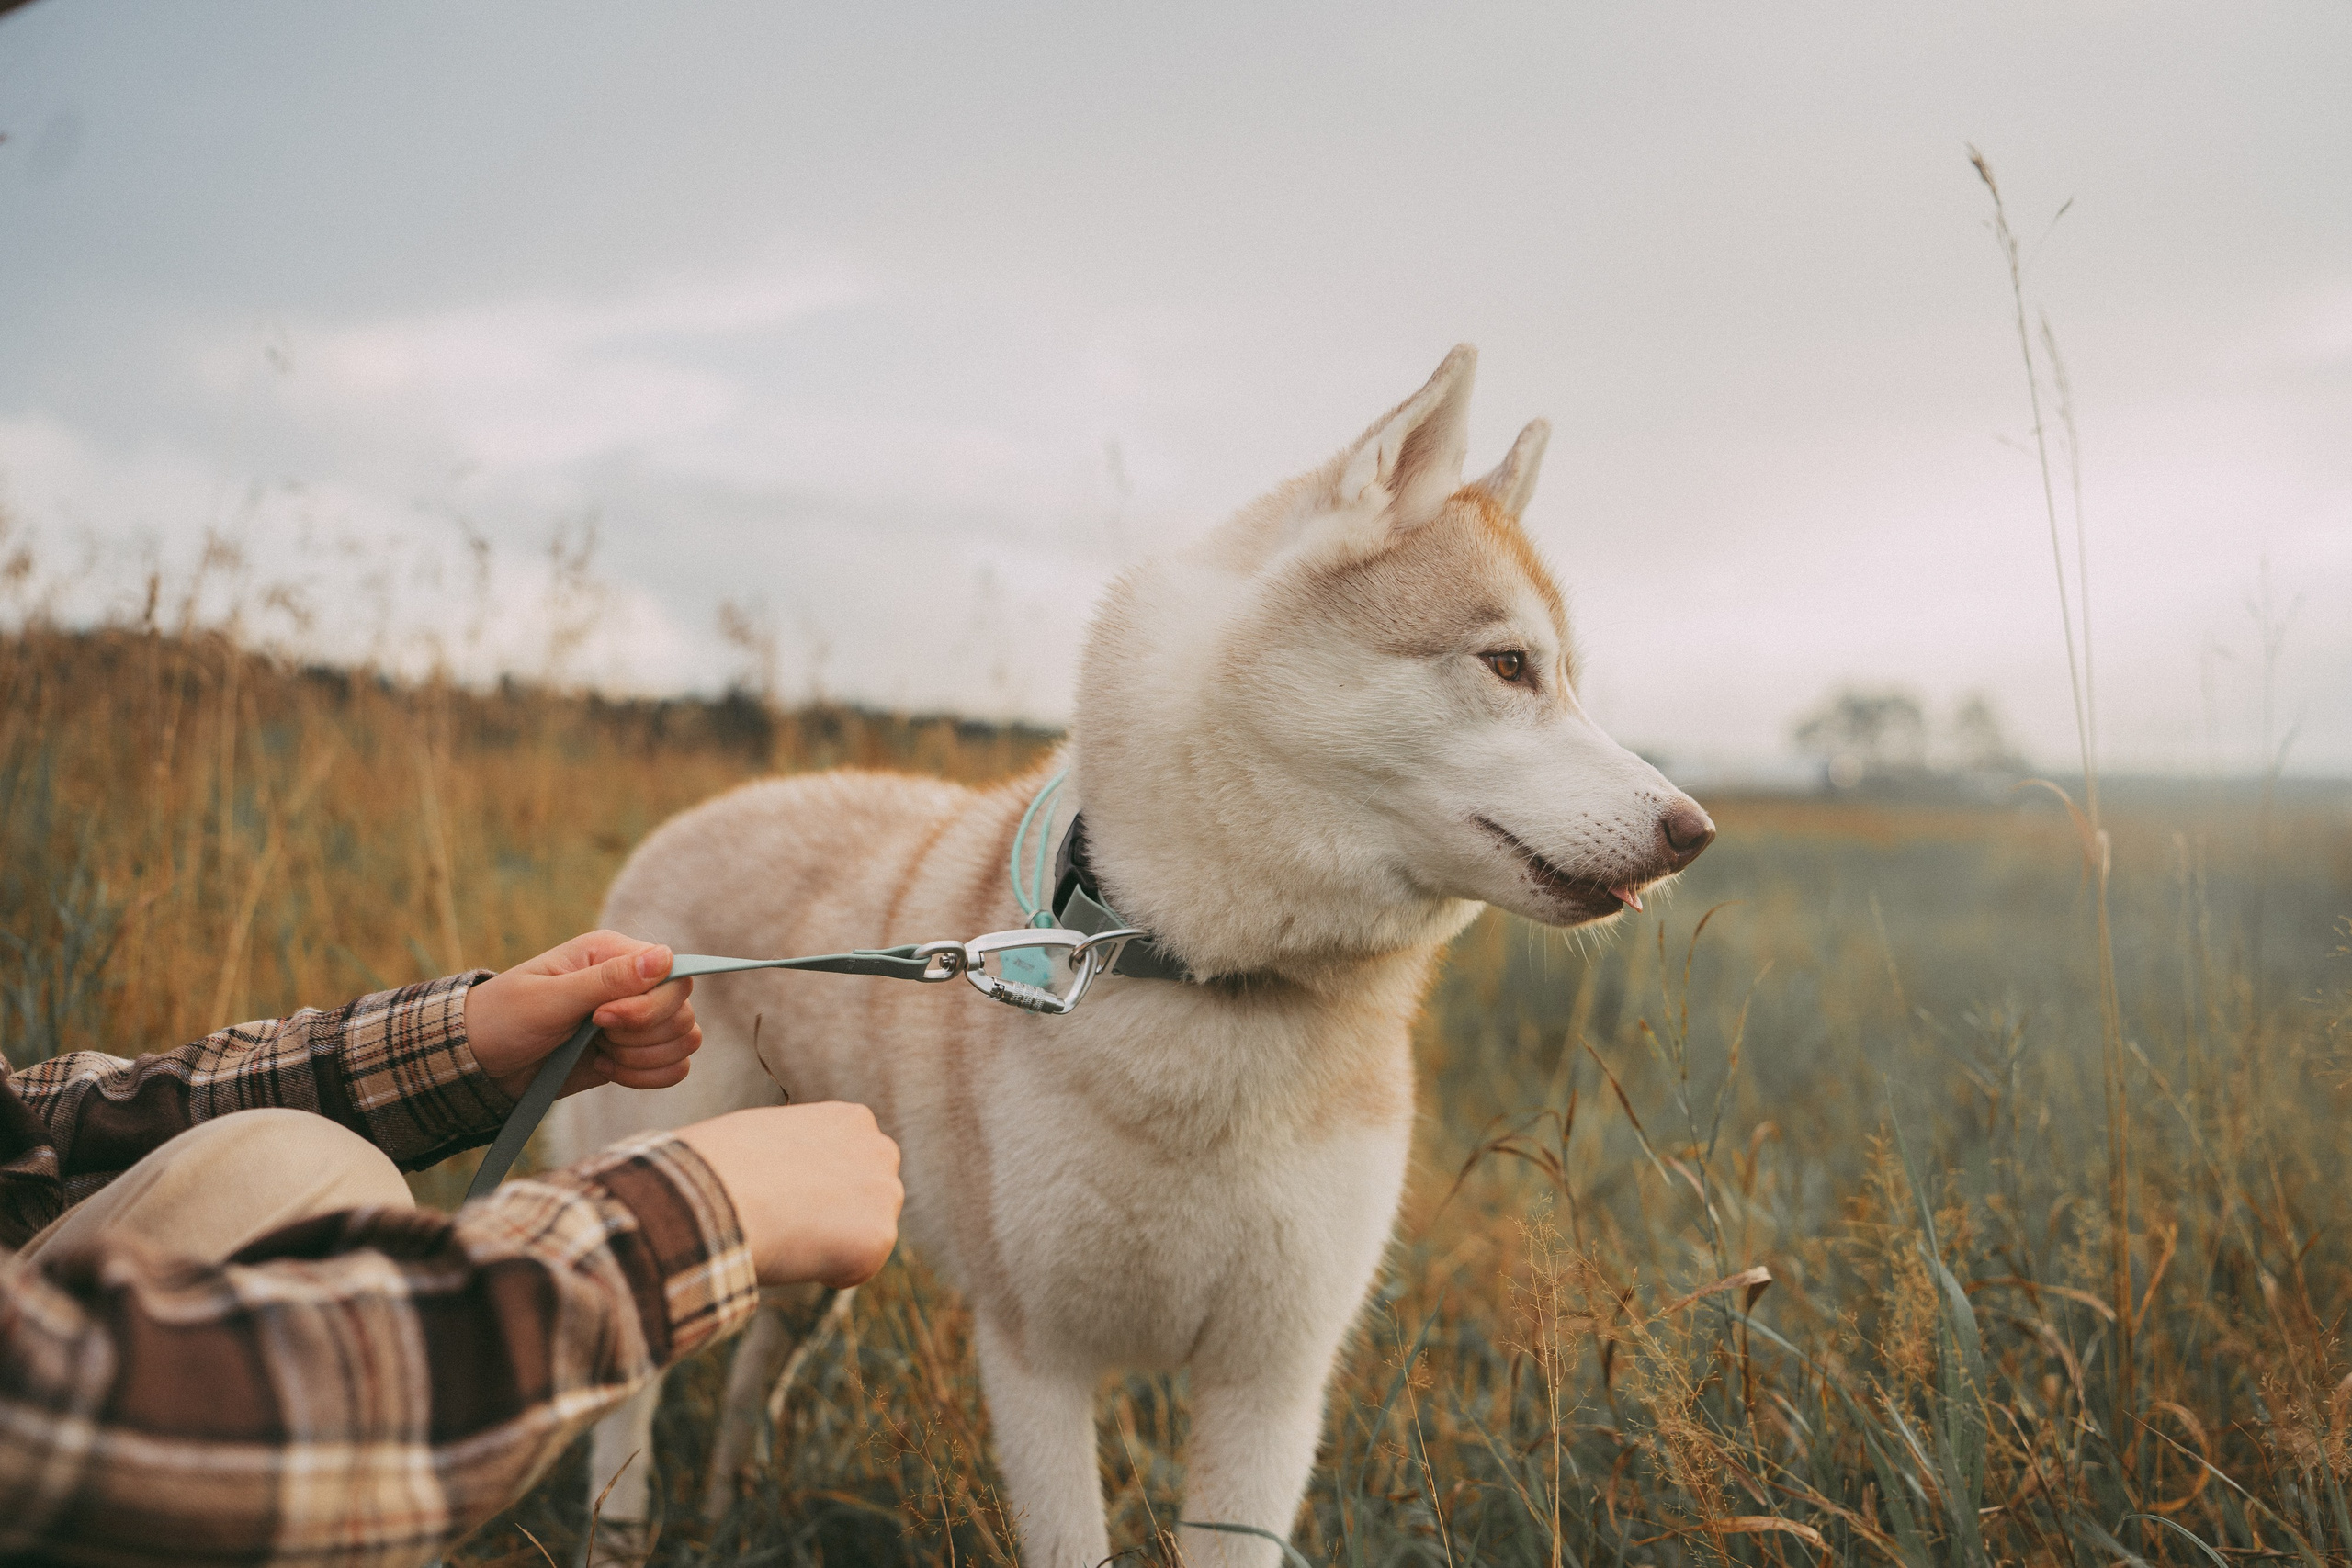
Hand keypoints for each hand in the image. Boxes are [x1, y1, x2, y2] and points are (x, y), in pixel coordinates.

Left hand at [464, 930, 701, 1100]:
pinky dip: (648, 1076)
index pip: (673, 975)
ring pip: (684, 1039)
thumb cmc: (504, 1018)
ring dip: (644, 1057)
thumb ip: (608, 980)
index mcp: (614, 955)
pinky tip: (608, 1069)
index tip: (601, 1020)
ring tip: (601, 1055)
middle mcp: (633, 984)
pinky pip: (675, 1066)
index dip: (648, 1005)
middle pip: (683, 1010)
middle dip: (641, 1035)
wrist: (481, 1063)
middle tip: (594, 1036)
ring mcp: (637, 1020)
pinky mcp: (635, 1052)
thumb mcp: (549, 998)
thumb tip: (666, 956)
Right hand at [675, 1103, 903, 1287]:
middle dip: (843, 1212)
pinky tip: (797, 1257)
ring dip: (838, 1243)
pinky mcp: (881, 1235)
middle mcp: (880, 1150)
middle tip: (794, 1226)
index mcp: (851, 1120)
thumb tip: (787, 1177)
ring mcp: (885, 1192)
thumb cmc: (718, 1164)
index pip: (855, 1161)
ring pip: (869, 1231)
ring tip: (788, 1237)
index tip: (793, 1197)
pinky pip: (859, 1267)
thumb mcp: (766, 1135)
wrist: (717, 1191)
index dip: (822, 1185)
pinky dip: (831, 1274)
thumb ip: (797, 1151)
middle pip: (873, 1195)